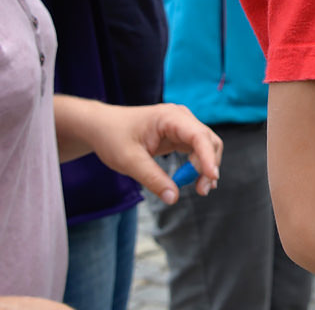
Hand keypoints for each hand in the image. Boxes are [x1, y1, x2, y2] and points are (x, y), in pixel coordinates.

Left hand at [81, 101, 222, 204]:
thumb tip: (173, 198)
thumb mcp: (129, 161)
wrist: (102, 127)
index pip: (198, 135)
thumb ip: (152, 179)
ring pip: (206, 145)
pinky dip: (198, 165)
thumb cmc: (112, 137)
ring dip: (205, 167)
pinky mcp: (179, 135)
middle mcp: (180, 118)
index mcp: (169, 117)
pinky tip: (195, 180)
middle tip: (201, 191)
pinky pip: (197, 150)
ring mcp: (181, 126)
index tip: (212, 177)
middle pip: (208, 140)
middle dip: (209, 165)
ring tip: (199, 189)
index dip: (208, 157)